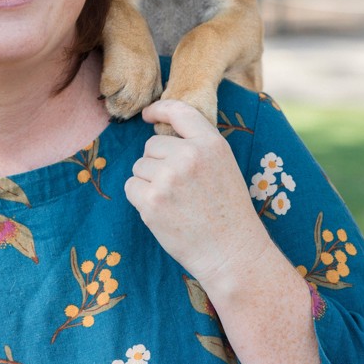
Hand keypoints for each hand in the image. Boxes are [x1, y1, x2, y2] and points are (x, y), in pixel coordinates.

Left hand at [125, 100, 272, 286]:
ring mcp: (168, 177)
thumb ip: (197, 147)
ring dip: (148, 182)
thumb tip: (158, 135)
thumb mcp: (224, 167)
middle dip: (157, 164)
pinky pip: (131, 187)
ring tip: (174, 203)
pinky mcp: (151, 200)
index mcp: (212, 143)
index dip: (159, 109)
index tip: (148, 115)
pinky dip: (140, 199)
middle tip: (179, 189)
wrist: (232, 253)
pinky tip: (163, 213)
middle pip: (151, 146)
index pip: (178, 111)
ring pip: (139, 167)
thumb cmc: (229, 213)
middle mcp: (189, 155)